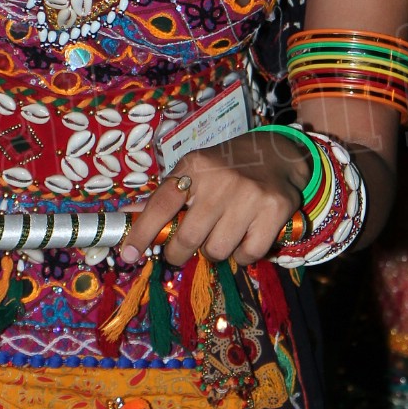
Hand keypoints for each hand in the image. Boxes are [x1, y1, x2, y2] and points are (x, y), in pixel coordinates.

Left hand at [121, 131, 308, 268]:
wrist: (279, 153)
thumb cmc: (227, 167)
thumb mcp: (194, 170)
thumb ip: (164, 196)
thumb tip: (128, 217)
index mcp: (195, 166)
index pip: (161, 203)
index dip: (143, 232)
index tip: (129, 255)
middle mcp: (221, 179)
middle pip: (188, 238)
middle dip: (179, 252)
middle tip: (182, 250)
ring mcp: (249, 195)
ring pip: (217, 250)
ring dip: (214, 251)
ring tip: (221, 234)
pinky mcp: (274, 210)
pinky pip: (247, 254)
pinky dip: (242, 254)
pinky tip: (245, 236)